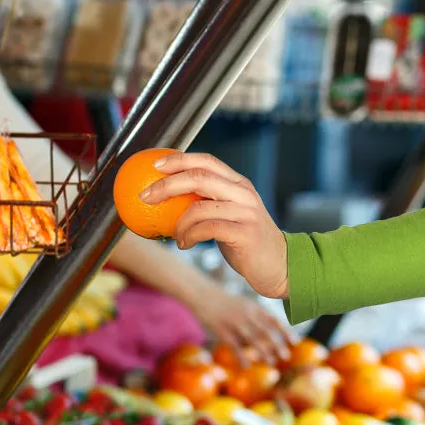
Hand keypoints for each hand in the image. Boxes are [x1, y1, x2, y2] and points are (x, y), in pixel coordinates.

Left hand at [142, 152, 288, 300]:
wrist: (279, 265)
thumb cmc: (246, 241)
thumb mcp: (230, 214)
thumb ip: (208, 201)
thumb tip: (167, 197)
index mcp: (239, 184)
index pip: (207, 161)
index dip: (179, 159)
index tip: (154, 166)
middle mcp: (244, 194)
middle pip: (199, 177)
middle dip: (167, 185)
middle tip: (146, 196)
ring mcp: (246, 212)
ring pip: (199, 207)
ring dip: (178, 223)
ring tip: (174, 234)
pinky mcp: (245, 233)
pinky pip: (206, 229)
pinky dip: (189, 236)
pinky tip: (184, 244)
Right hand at [184, 280, 293, 365]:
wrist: (203, 294)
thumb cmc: (227, 302)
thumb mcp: (245, 304)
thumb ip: (258, 316)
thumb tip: (272, 333)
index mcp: (254, 307)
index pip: (274, 320)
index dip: (286, 331)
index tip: (295, 342)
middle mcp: (247, 314)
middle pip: (265, 331)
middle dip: (277, 344)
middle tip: (286, 356)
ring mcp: (234, 322)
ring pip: (252, 339)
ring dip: (263, 352)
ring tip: (271, 362)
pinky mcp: (220, 329)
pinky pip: (233, 345)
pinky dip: (240, 356)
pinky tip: (246, 366)